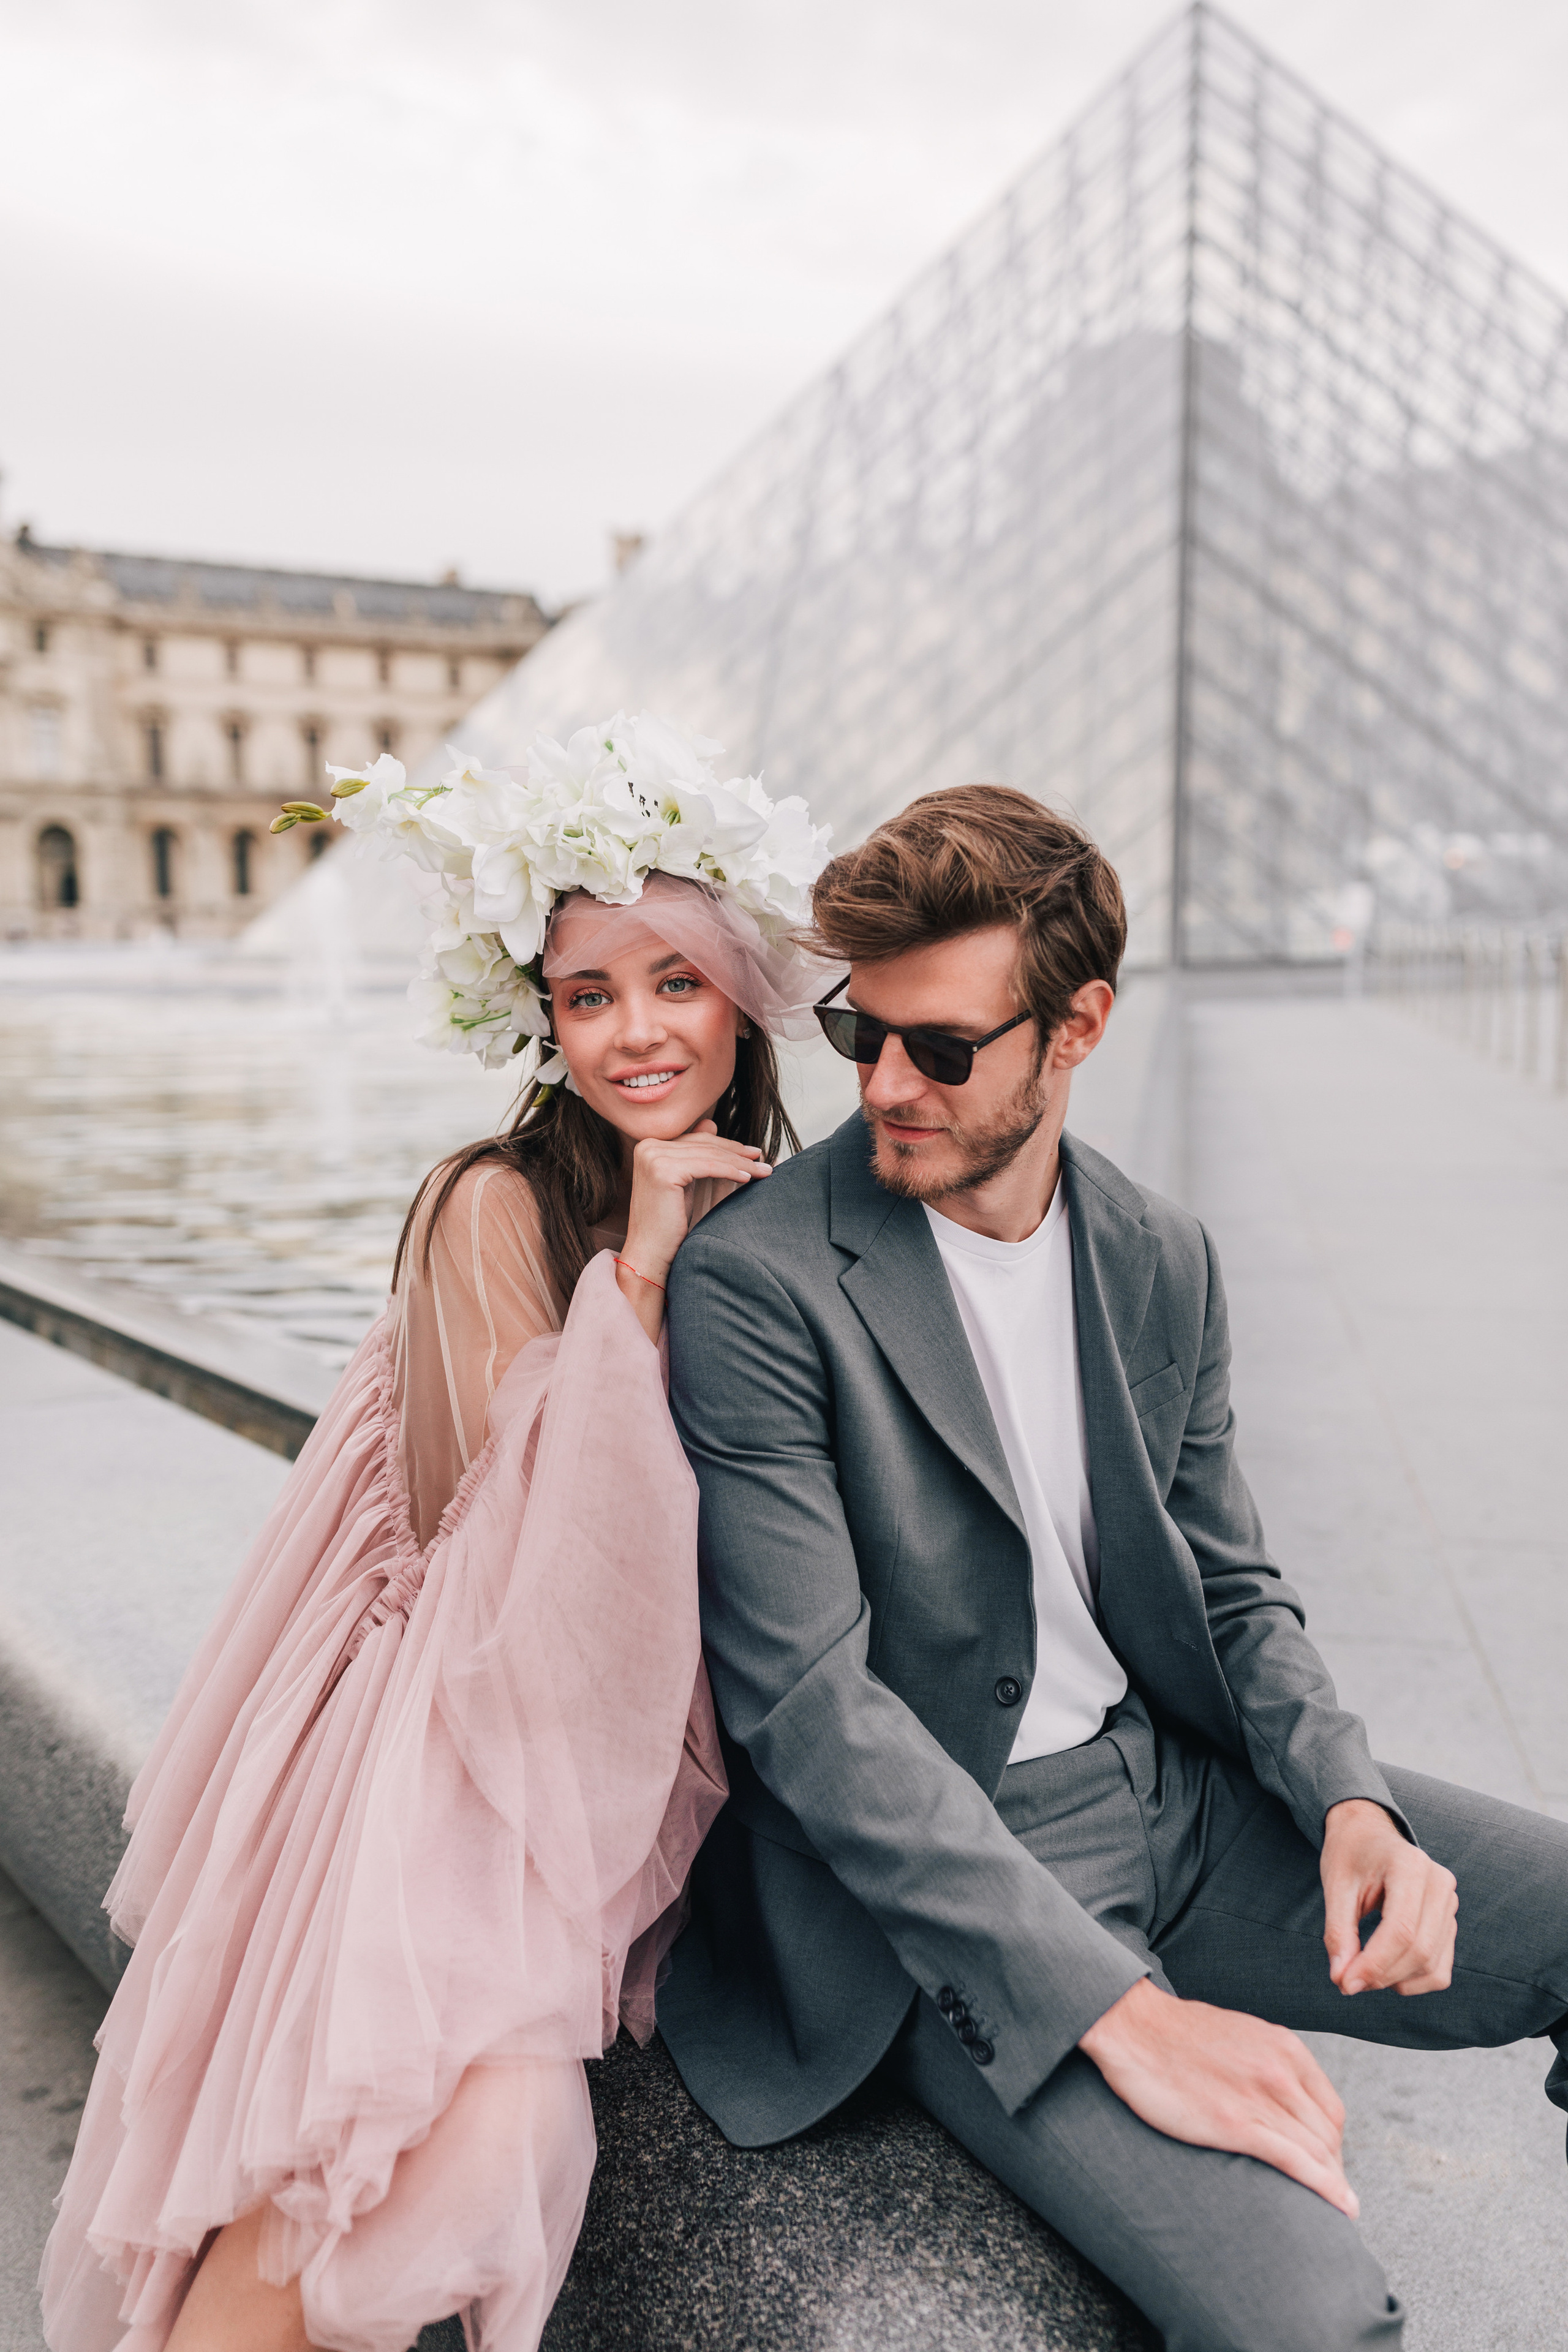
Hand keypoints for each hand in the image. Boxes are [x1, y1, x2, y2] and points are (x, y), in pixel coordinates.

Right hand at [616, 1121, 770, 1337]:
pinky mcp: (663, 1170)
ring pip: (709, 1155)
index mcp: (649, 1146)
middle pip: (704, 1145)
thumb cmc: (669, 1226)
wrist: (649, 1255)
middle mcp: (647, 1147)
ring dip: (740, 1162)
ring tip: (763, 1170)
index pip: (697, 1140)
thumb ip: (696, 1154)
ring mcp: (653, 1157)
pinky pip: (708, 1166)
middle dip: (736, 1152)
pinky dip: (731, 1171)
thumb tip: (710, 1120)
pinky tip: (748, 1178)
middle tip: (762, 1158)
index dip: (726, 1145)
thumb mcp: (684, 1183)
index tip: (751, 1153)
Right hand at [1079, 1977, 1356, 2216]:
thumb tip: (1280, 2094)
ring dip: (1334, 2185)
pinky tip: (1340, 2207)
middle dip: (1334, 2169)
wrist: (1134, 2026)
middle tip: (1330, 2196)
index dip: (1334, 2144)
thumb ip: (1268, 2062)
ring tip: (1339, 2209)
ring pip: (1318, 2152)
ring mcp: (1260, 2098)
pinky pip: (1296, 2162)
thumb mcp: (1240, 2036)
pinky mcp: (1237, 2124)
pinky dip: (1326, 2188)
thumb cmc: (1178, 2034)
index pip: (1331, 2110)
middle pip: (1328, 2135)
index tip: (1326, 2165)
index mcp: (1285, 2049)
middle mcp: (1282, 2072)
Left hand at [1321, 1798, 1456, 1997]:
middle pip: (1419, 1950)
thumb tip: (1342, 1980)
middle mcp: (1440, 1883)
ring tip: (1362, 1970)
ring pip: (1432, 1965)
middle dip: (1381, 1975)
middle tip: (1346, 1980)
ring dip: (1394, 1981)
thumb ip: (1338, 1932)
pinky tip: (1385, 1970)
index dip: (1374, 1964)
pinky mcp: (1450, 1924)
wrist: (1369, 1835)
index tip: (1345, 1983)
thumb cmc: (1350, 1856)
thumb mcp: (1335, 1886)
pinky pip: (1440, 1970)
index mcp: (1410, 1865)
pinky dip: (1413, 1981)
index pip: (1401, 1929)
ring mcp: (1450, 1904)